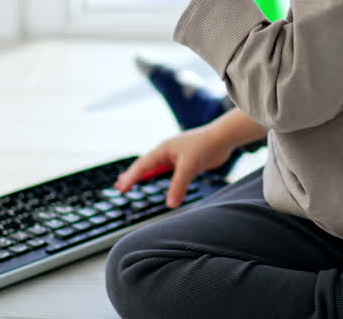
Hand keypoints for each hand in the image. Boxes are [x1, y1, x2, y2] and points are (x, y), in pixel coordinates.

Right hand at [114, 125, 234, 208]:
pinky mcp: (185, 161)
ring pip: (155, 167)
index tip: (120, 188)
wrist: (223, 137)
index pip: (142, 166)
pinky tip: (155, 178)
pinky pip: (166, 170)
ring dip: (143, 175)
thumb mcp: (190, 167)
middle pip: (144, 165)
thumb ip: (179, 185)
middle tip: (119, 186)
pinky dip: (157, 175)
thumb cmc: (206, 146)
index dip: (131, 178)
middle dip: (131, 175)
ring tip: (131, 181)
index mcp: (163, 149)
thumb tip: (170, 205)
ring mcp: (175, 156)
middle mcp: (166, 152)